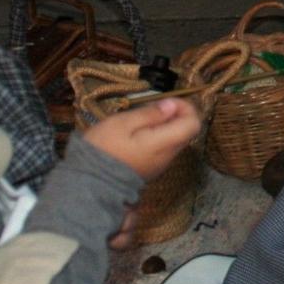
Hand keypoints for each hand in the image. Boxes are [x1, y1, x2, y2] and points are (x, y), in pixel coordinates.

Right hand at [83, 96, 199, 182]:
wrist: (90, 181)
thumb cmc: (104, 148)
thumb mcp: (123, 123)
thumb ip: (150, 115)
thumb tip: (172, 106)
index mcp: (163, 143)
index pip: (193, 124)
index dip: (185, 107)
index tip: (166, 101)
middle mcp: (168, 156)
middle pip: (186, 132)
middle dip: (175, 115)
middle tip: (151, 108)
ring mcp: (161, 165)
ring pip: (175, 140)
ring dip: (165, 126)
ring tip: (140, 120)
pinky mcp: (152, 169)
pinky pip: (164, 149)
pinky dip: (158, 137)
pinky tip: (137, 134)